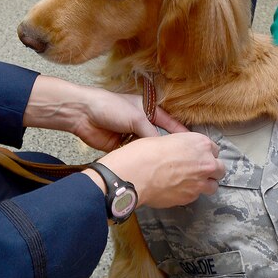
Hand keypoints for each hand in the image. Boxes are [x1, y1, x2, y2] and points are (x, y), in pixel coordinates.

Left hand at [23, 76, 187, 152]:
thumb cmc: (110, 107)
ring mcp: (131, 136)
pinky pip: (134, 155)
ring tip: (169, 168)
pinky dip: (140, 160)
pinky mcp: (121, 147)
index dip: (181, 133)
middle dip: (168, 148)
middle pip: (158, 138)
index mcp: (149, 110)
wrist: (83, 114)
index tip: (194, 144)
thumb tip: (163, 149)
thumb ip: (151, 133)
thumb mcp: (137, 117)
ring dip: (153, 156)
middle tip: (182, 161)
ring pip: (146, 148)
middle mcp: (142, 123)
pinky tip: (150, 170)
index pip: (170, 122)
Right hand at [96, 132, 223, 207]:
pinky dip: (190, 193)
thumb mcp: (167, 139)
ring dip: (205, 184)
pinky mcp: (190, 198)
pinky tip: (176, 189)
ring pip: (213, 186)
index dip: (205, 154)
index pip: (215, 150)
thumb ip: (183, 147)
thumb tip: (183, 153)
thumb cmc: (146, 151)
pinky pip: (196, 196)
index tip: (197, 156)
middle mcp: (206, 163)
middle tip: (197, 170)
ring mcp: (200, 183)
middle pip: (220, 169)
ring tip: (190, 182)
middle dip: (211, 170)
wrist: (136, 173)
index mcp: (201, 144)